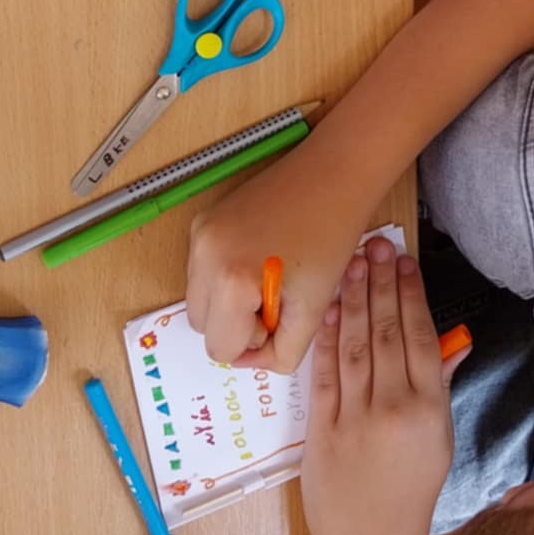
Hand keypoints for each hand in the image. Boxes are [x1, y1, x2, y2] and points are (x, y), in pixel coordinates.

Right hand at [185, 147, 367, 372]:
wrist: (334, 174)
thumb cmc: (333, 236)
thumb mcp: (314, 308)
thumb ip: (282, 351)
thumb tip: (251, 360)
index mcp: (230, 282)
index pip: (221, 349)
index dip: (254, 341)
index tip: (282, 314)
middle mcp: (203, 257)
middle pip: (204, 327)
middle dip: (238, 323)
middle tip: (279, 295)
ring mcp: (199, 235)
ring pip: (200, 300)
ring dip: (229, 301)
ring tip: (271, 274)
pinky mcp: (202, 221)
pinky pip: (201, 270)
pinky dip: (225, 275)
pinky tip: (261, 255)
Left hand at [301, 238, 467, 534]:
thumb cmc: (412, 493)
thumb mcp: (440, 440)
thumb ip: (441, 388)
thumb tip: (452, 342)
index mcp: (429, 409)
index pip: (421, 337)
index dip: (412, 295)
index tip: (407, 262)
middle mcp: (392, 407)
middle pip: (386, 332)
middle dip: (381, 284)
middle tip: (378, 246)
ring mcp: (354, 417)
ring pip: (354, 345)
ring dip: (353, 299)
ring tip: (354, 263)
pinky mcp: (321, 430)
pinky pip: (325, 374)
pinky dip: (326, 337)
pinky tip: (328, 307)